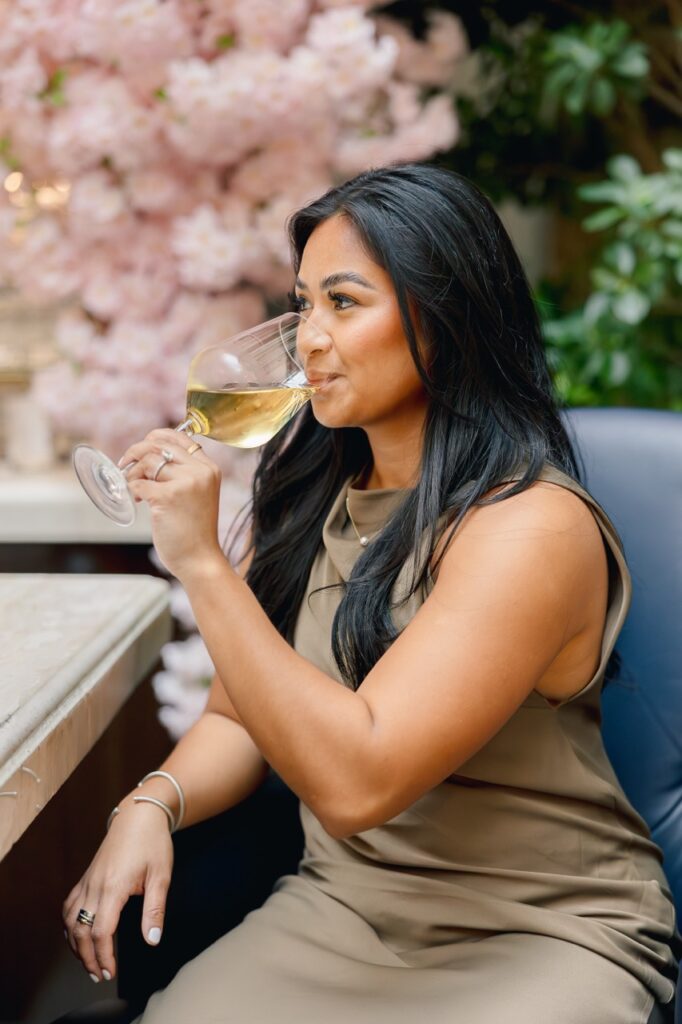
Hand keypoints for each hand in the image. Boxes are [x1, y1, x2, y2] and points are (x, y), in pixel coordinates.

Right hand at [63, 800, 173, 982]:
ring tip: (87, 961)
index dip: (103, 956)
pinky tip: (76, 934)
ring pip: (70, 920)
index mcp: (113, 887)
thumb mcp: (161, 876)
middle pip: (80, 931)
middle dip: (87, 958)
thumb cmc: (152, 842)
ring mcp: (87, 880)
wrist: (139, 815)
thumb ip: (155, 910)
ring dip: (75, 944)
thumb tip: (152, 939)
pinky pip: (69, 905)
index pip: (101, 932)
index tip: (110, 972)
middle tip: (99, 975)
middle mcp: (95, 885)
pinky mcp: (86, 877)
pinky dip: (68, 925)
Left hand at [118, 428, 223, 580]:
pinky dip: (132, 490)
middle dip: (136, 452)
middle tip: (125, 465)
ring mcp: (185, 483)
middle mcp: (200, 471)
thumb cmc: (194, 531)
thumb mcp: (198, 494)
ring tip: (136, 490)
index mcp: (209, 468)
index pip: (180, 436)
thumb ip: (183, 474)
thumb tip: (150, 455)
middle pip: (159, 444)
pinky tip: (138, 501)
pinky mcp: (168, 497)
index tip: (142, 449)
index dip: (156, 437)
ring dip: (133, 473)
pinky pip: (138, 483)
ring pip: (148, 461)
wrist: (200, 559)